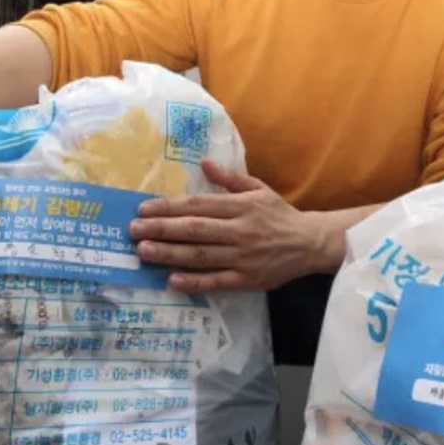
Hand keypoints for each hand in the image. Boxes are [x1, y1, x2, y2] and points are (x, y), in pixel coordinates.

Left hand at [129, 161, 336, 292]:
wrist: (310, 243)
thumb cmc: (280, 214)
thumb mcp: (259, 189)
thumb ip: (230, 178)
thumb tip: (204, 163)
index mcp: (240, 206)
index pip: (198, 205)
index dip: (169, 207)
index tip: (144, 209)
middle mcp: (239, 230)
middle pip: (194, 229)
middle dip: (161, 229)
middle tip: (133, 230)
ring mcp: (242, 257)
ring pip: (200, 255)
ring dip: (169, 253)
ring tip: (143, 251)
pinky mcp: (247, 280)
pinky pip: (216, 281)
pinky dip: (193, 281)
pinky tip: (171, 279)